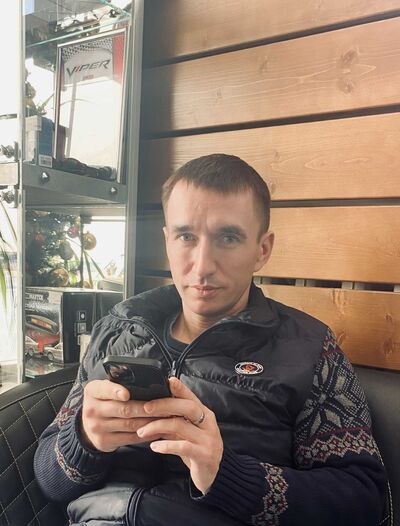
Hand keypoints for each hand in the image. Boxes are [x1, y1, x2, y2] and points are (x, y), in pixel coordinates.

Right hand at [81, 379, 160, 451]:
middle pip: (123, 409)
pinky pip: (129, 438)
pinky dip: (145, 434)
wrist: (87, 426)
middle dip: (145, 408)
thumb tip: (145, 382)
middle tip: (163, 406)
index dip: (116, 391)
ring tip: (164, 417)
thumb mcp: (104, 389)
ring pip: (129, 424)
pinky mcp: (104, 441)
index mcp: (92, 391)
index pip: (104, 389)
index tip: (127, 394)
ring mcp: (97, 427)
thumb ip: (118, 384)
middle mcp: (92, 409)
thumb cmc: (103, 402)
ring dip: (149, 421)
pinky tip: (156, 430)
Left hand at [136, 377, 222, 493]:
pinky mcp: (204, 455)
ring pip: (180, 426)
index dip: (181, 388)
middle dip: (164, 405)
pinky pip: (182, 446)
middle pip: (187, 407)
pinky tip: (154, 447)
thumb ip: (175, 419)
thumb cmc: (197, 448)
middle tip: (146, 408)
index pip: (191, 397)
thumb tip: (153, 407)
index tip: (168, 380)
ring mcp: (207, 439)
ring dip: (157, 427)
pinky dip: (165, 445)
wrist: (214, 474)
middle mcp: (208, 423)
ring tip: (142, 431)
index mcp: (204, 414)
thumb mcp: (188, 431)